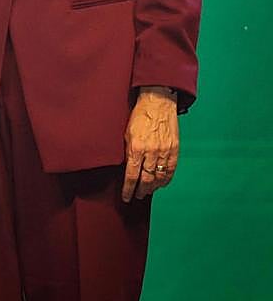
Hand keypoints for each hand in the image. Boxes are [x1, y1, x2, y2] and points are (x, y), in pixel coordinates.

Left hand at [122, 87, 179, 201]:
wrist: (158, 103)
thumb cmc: (139, 116)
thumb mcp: (126, 133)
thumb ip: (127, 151)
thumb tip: (127, 167)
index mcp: (136, 148)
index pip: (132, 176)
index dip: (129, 189)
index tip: (126, 197)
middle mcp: (151, 152)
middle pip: (146, 179)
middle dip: (141, 190)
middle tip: (138, 196)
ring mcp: (164, 152)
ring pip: (159, 177)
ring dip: (153, 187)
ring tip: (148, 191)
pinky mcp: (174, 149)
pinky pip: (171, 169)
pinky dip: (166, 179)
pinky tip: (161, 183)